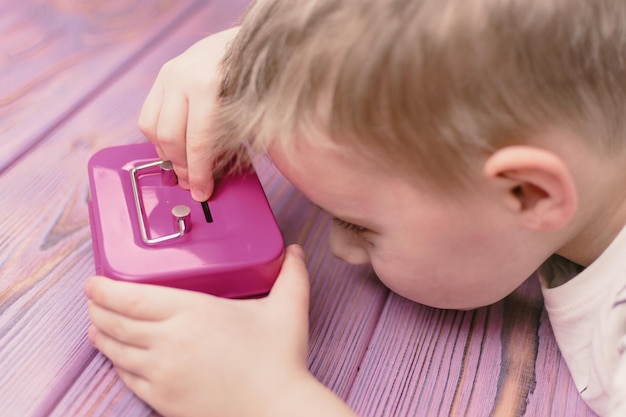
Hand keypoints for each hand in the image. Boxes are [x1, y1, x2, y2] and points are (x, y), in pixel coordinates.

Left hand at [86, 245, 314, 416]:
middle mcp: (168, 341)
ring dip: (101, 334)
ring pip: (116, 350)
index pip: (131, 298)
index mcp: (192, 312)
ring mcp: (162, 373)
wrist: (275, 408)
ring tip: (96, 325)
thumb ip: (291, 275)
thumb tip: (295, 251)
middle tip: (93, 300)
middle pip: (116, 322)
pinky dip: (116, 363)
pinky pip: (127, 377)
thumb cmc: (279, 359)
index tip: (93, 282)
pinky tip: (117, 357)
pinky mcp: (162, 399)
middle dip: (98, 308)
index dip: (105, 289)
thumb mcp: (288, 309)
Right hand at [138, 27, 239, 201]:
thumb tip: (215, 173)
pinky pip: (148, 116)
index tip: (202, 191)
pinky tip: (174, 146)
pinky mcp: (162, 76)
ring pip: (152, 129)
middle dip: (181, 166)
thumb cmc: (251, 76)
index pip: (197, 141)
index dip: (199, 172)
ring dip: (166, 154)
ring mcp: (168, 75)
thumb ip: (230, 139)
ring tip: (183, 167)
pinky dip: (158, 137)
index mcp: (207, 85)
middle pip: (169, 138)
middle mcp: (181, 78)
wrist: (243, 41)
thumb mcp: (248, 109)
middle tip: (192, 184)